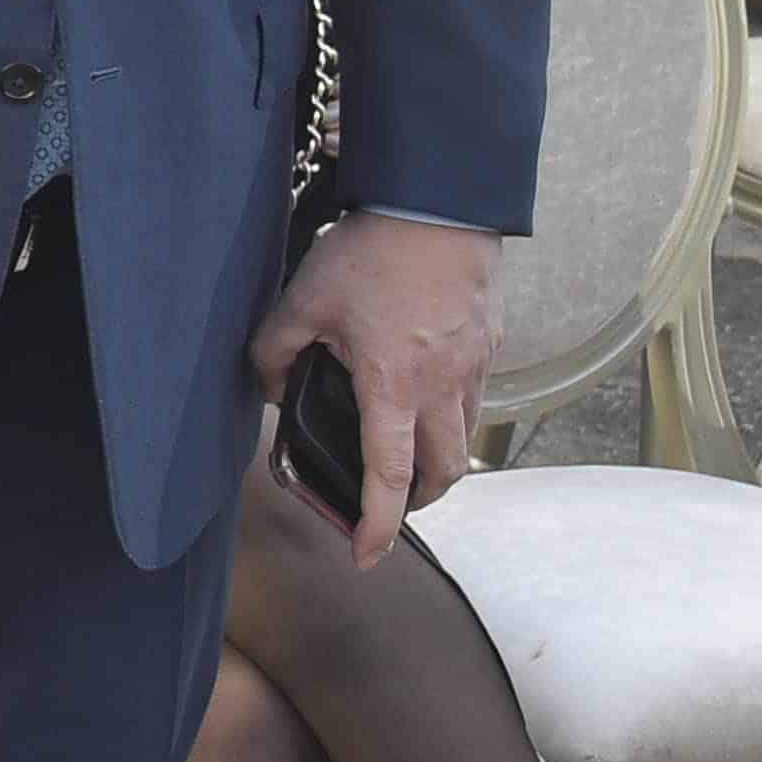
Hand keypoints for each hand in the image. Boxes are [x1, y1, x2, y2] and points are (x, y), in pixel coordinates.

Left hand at [250, 213, 501, 564]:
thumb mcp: (302, 300)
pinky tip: (421, 396)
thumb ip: (274, 352)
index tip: (367, 556)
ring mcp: (474, 367)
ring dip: (437, 461)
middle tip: (386, 506)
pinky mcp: (490, 345)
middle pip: (443, 472)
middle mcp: (443, 386)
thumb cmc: (371, 251)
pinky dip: (450, 417)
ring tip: (402, 454)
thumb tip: (271, 390)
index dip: (378, 524)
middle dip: (417, 502)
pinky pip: (474, 400)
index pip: (389, 474)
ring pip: (465, 438)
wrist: (440, 204)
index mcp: (394, 383)